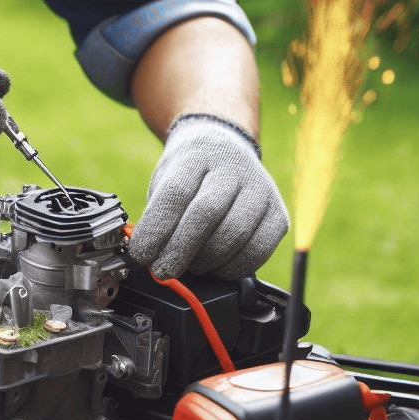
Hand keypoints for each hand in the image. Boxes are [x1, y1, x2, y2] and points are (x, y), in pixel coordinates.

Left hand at [128, 113, 288, 278]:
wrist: (225, 150)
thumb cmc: (190, 172)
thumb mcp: (167, 178)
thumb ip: (159, 214)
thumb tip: (149, 256)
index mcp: (197, 155)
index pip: (176, 192)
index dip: (156, 228)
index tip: (141, 255)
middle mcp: (232, 167)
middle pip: (207, 212)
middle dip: (180, 249)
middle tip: (163, 270)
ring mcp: (259, 188)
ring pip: (234, 233)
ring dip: (207, 260)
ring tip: (191, 265)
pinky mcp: (278, 213)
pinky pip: (259, 249)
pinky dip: (234, 267)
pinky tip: (218, 266)